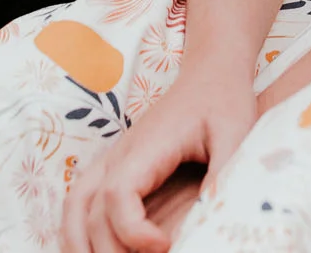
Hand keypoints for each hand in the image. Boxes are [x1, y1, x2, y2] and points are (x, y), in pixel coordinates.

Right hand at [64, 70, 255, 252]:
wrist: (210, 74)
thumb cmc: (223, 101)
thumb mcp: (236, 133)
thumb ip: (224, 174)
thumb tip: (212, 216)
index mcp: (148, 146)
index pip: (119, 194)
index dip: (133, 230)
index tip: (165, 246)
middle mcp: (121, 154)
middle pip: (91, 210)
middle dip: (107, 249)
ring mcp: (113, 160)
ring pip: (75, 206)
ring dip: (78, 243)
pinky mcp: (116, 167)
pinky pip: (81, 200)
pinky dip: (77, 230)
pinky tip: (93, 252)